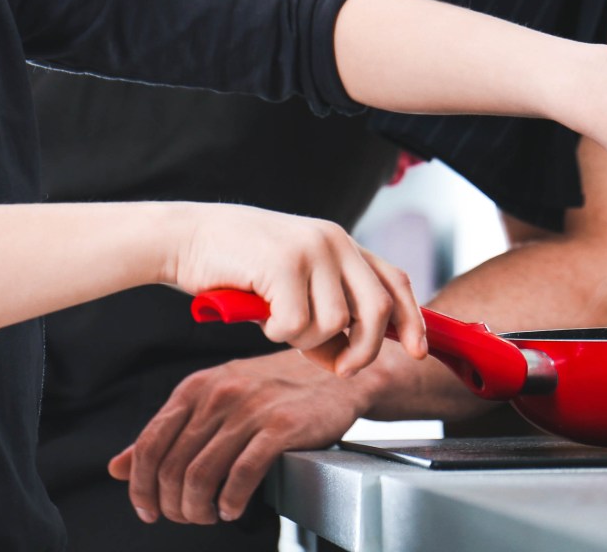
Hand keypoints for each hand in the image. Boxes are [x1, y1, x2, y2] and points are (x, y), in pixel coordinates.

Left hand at [109, 351, 369, 524]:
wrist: (333, 373)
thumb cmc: (273, 390)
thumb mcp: (213, 401)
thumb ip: (167, 433)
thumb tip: (117, 467)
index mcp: (196, 387)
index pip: (150, 443)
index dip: (141, 485)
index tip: (147, 510)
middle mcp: (219, 394)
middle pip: (173, 465)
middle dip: (173, 505)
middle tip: (187, 517)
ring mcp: (250, 409)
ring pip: (201, 474)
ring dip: (198, 509)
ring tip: (210, 516)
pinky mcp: (282, 426)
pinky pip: (241, 475)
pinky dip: (231, 502)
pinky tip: (233, 508)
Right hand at [166, 205, 425, 374]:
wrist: (186, 237)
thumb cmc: (237, 266)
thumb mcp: (293, 284)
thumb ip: (326, 310)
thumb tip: (351, 356)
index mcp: (341, 243)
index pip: (395, 281)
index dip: (413, 320)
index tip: (419, 351)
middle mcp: (334, 240)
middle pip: (377, 309)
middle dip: (365, 350)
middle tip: (340, 368)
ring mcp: (310, 249)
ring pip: (335, 323)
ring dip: (305, 340)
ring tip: (277, 323)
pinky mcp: (283, 263)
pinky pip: (296, 325)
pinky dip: (278, 334)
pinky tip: (259, 317)